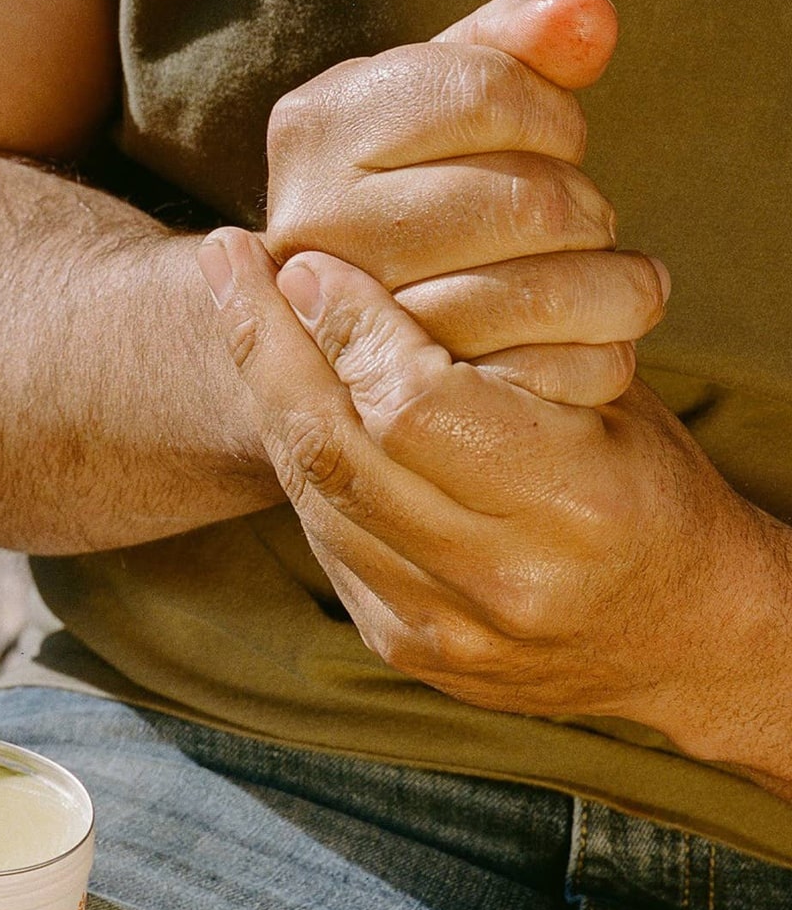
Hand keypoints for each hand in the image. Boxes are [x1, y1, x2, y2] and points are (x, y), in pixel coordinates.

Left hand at [198, 228, 791, 784]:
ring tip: (241, 315)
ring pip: (312, 494)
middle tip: (230, 264)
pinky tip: (282, 395)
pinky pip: (322, 535)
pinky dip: (296, 458)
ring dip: (266, 396)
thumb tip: (355, 283)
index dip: (346, 325)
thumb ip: (498, 354)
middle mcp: (499, 579)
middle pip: (335, 450)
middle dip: (267, 345)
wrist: (679, 638)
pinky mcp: (404, 646)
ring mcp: (441, 627)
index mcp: (572, 505)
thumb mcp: (609, 406)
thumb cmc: (653, 495)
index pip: (411, 403)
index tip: (307, 264)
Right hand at [264, 0, 667, 405]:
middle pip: (520, 202)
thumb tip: (587, 21)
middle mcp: (310, 228)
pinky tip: (596, 340)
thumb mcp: (436, 103)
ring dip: (608, 287)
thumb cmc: (407, 187)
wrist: (329, 317)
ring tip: (613, 283)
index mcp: (313, 128)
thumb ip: (512, 42)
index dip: (556, 117)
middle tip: (587, 222)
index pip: (486, 95)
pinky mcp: (395, 406)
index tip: (562, 141)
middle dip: (584, 208)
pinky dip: (591, 358)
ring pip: (532, 296)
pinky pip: (533, 376)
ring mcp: (347, 325)